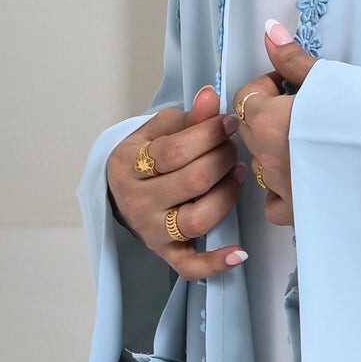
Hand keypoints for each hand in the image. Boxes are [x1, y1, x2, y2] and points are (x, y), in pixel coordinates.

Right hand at [106, 90, 241, 277]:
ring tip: (239, 174)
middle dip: (222, 160)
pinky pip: (190, 266)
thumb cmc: (145, 157)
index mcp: (127, 165)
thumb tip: (210, 95)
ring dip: (227, 195)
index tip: (229, 123)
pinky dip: (215, 263)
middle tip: (234, 147)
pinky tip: (239, 252)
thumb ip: (186, 117)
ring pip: (197, 220)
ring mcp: (151, 231)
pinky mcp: (166, 253)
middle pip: (191, 183)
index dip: (208, 135)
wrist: (121, 192)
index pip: (174, 151)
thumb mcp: (157, 131)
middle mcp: (136, 202)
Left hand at [230, 22, 317, 227]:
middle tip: (303, 108)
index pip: (247, 97)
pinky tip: (304, 178)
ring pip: (262, 165)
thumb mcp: (331, 78)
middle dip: (269, 115)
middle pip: (249, 130)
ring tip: (309, 142)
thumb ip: (293, 60)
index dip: (269, 85)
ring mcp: (283, 189)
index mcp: (270, 122)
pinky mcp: (301, 213)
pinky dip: (282, 191)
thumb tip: (270, 34)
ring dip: (276, 151)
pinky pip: (275, 203)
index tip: (292, 84)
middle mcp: (269, 159)